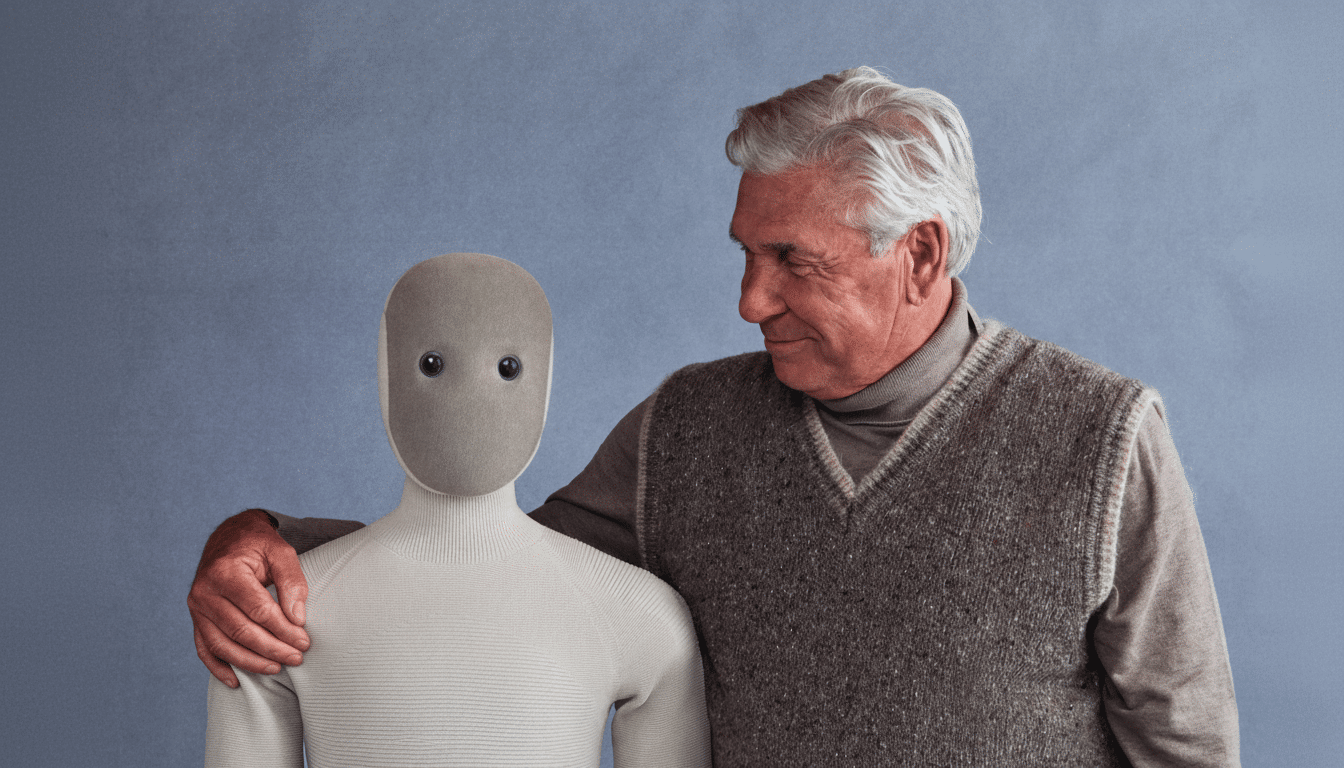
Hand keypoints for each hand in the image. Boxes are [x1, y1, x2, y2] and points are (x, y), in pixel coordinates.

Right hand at [188, 509, 310, 686]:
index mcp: (226, 571)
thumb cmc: (259, 545)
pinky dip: (218, 668)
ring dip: (250, 662)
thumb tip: (297, 618)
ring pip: (222, 645)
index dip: (283, 629)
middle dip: (271, 649)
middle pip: (240, 630)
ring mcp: (197, 608)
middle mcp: (205, 592)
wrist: (230, 538)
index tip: (304, 641)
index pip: (258, 610)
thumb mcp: (281, 551)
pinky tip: (236, 681)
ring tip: (277, 668)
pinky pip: (204, 649)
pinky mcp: (196, 619)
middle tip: (297, 658)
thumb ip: (292, 581)